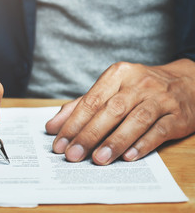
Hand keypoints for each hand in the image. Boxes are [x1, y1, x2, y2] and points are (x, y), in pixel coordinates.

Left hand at [46, 59, 194, 164]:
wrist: (186, 83)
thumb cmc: (139, 89)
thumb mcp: (110, 90)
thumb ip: (81, 106)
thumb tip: (53, 126)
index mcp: (117, 74)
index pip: (91, 100)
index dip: (73, 123)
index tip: (59, 144)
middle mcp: (139, 83)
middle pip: (111, 110)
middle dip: (89, 134)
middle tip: (73, 155)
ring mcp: (160, 98)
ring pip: (136, 119)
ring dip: (116, 141)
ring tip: (98, 159)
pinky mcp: (178, 115)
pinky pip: (160, 130)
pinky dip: (143, 144)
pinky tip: (129, 156)